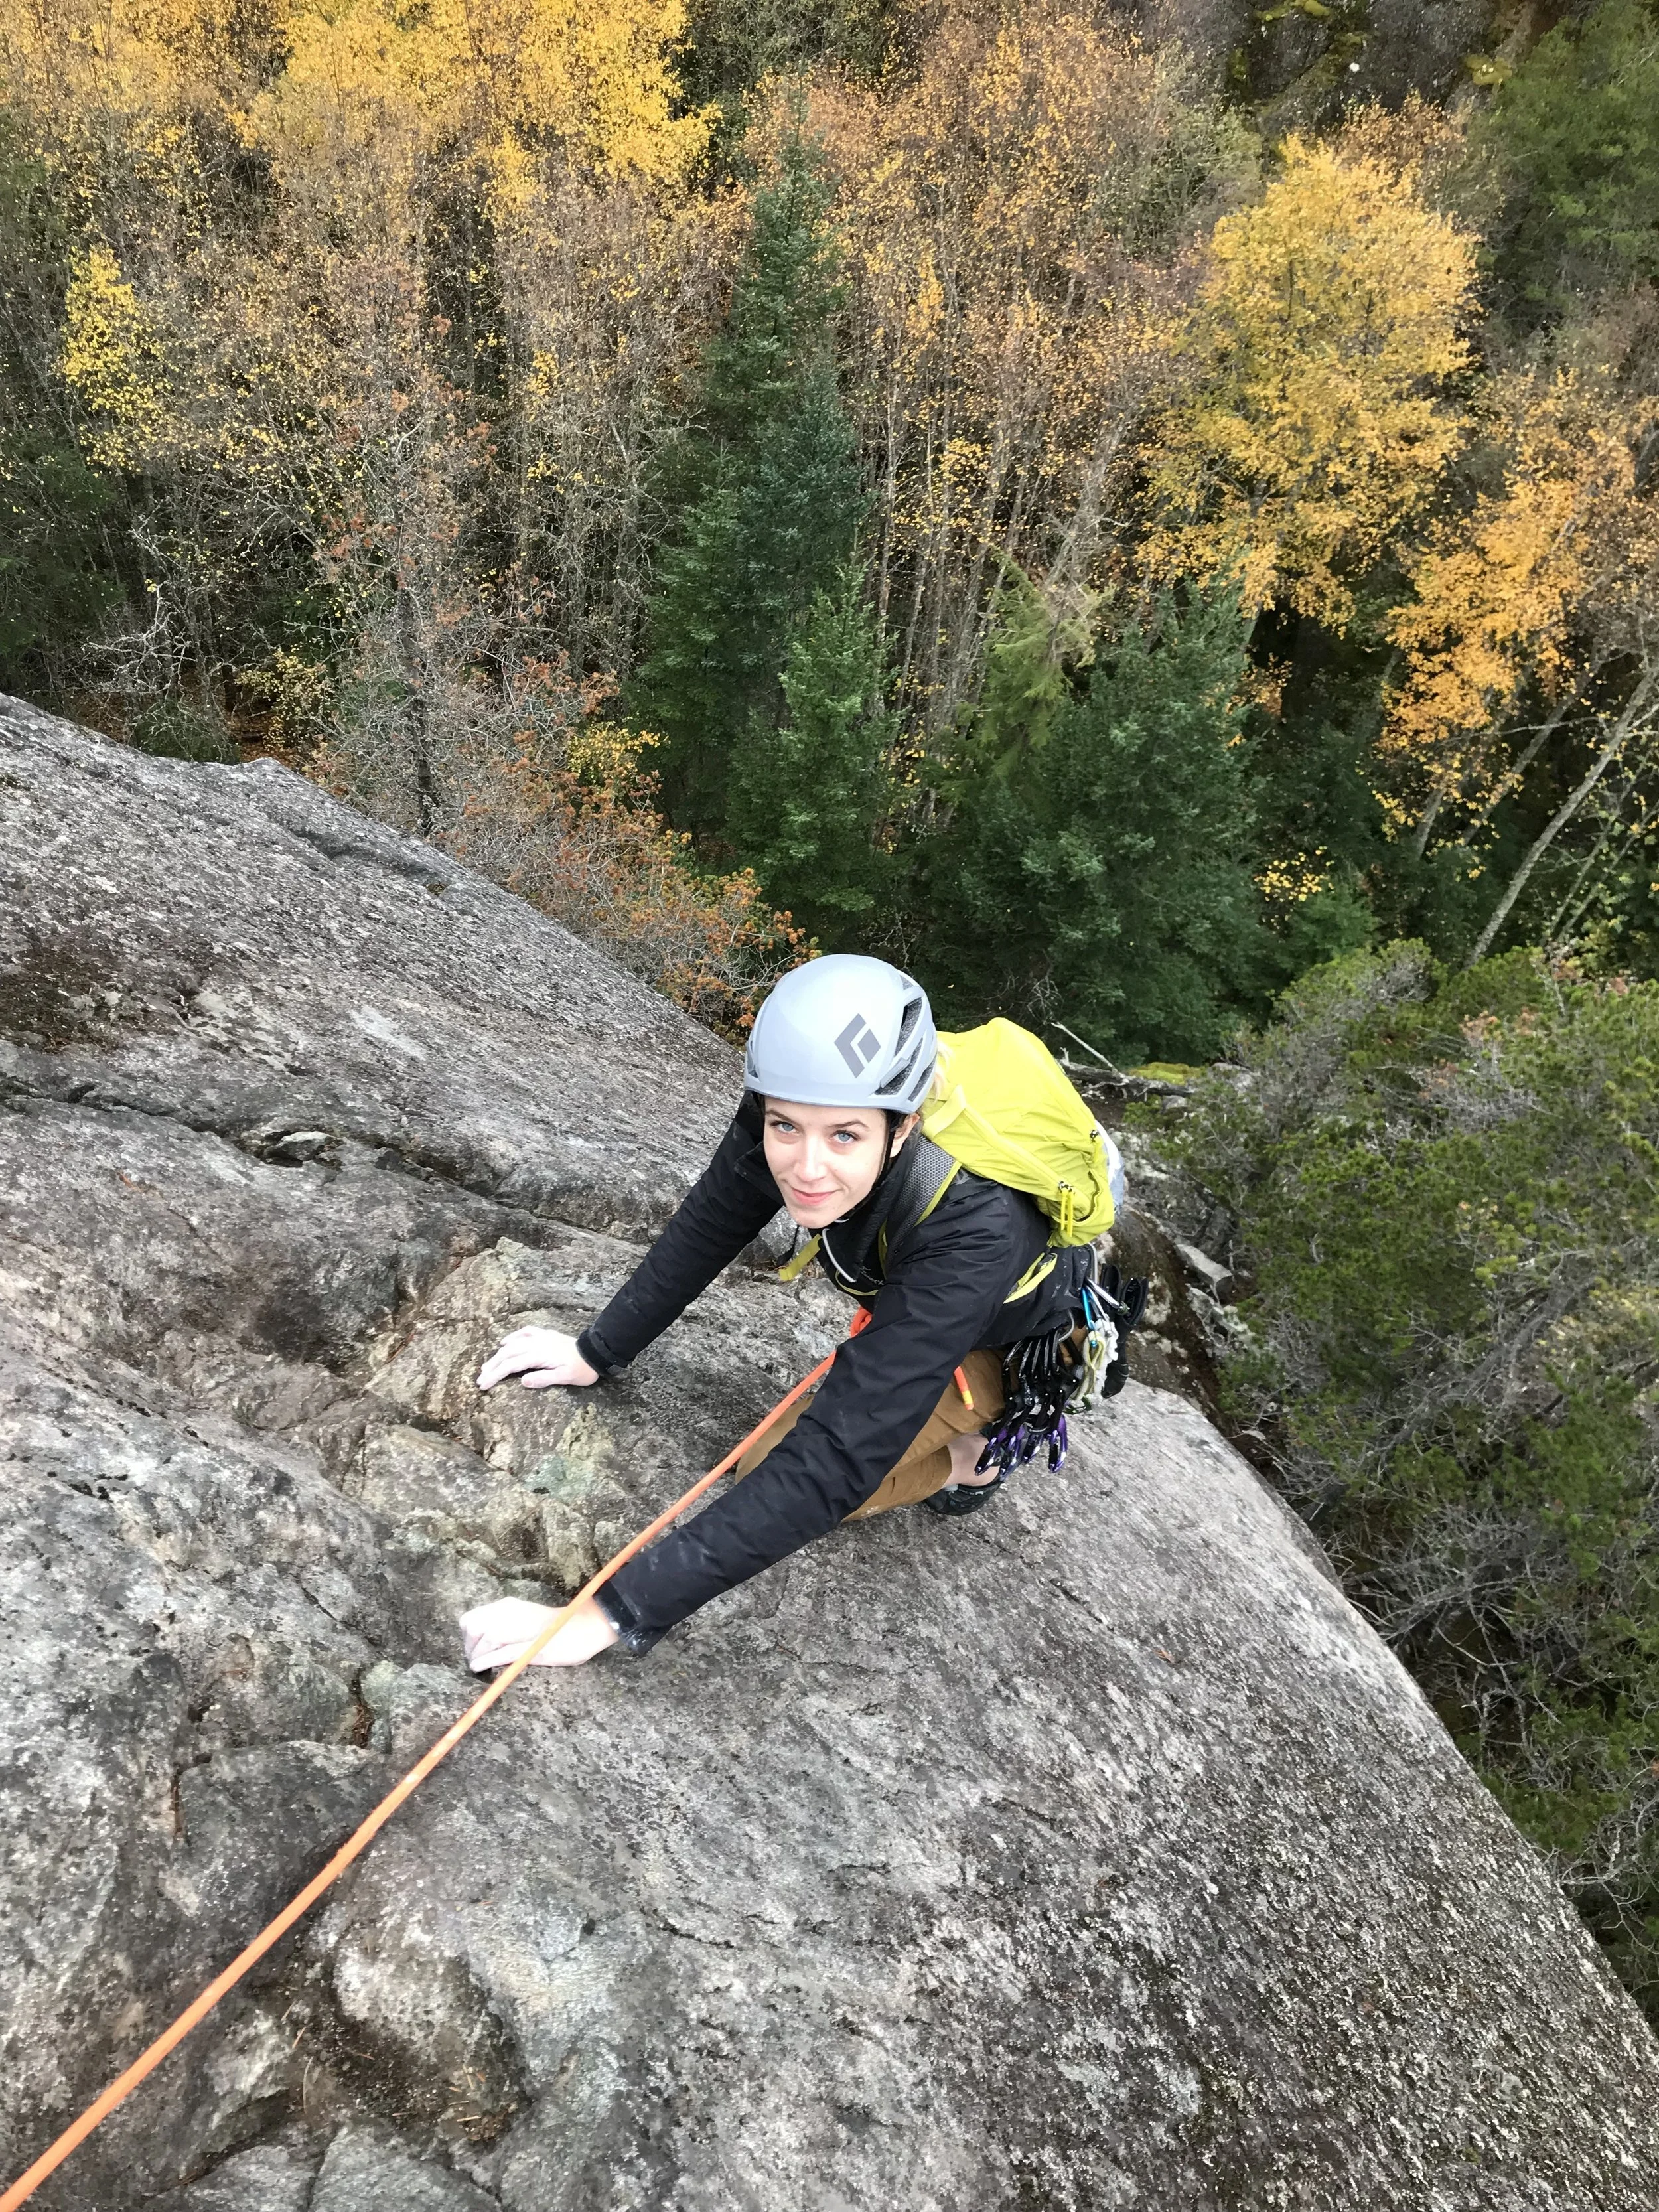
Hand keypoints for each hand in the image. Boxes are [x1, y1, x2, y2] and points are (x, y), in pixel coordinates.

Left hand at [459, 1594, 618, 1671]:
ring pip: (487, 1638)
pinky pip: (502, 1652)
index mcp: (508, 1606)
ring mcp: (523, 1628)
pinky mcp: (532, 1646)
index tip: (471, 1648)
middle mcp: (512, 1612)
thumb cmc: (554, 1626)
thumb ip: (503, 1625)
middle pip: (474, 1628)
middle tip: (475, 1660)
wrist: (585, 1626)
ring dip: (477, 1655)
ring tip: (478, 1667)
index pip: (471, 1619)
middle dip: (469, 1647)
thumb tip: (479, 1643)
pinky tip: (481, 1667)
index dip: (466, 1637)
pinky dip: (487, 1661)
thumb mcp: (522, 1620)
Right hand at [477, 1326, 597, 1391]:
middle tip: (480, 1379)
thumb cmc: (581, 1370)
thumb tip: (522, 1381)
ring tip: (487, 1366)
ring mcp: (541, 1338)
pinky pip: (525, 1332)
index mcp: (539, 1355)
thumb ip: (543, 1379)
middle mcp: (537, 1343)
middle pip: (508, 1354)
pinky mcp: (546, 1335)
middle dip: (492, 1367)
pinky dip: (513, 1337)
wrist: (596, 1353)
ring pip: (513, 1344)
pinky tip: (504, 1342)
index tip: (484, 1384)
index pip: (511, 1365)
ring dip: (498, 1354)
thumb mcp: (565, 1378)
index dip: (496, 1374)